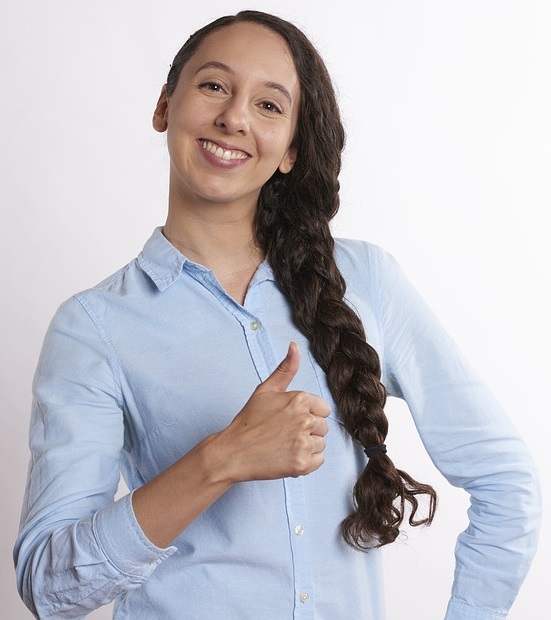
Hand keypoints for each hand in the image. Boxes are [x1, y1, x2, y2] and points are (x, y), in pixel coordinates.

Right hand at [218, 342, 329, 482]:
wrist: (233, 452)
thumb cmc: (249, 421)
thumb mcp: (266, 390)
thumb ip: (285, 369)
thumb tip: (294, 346)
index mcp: (300, 400)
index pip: (323, 409)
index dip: (308, 414)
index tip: (290, 419)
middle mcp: (305, 420)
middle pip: (323, 427)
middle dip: (308, 431)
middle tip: (285, 433)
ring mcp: (304, 443)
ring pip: (321, 444)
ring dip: (307, 446)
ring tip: (285, 445)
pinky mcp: (302, 464)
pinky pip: (319, 461)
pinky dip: (306, 462)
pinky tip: (288, 456)